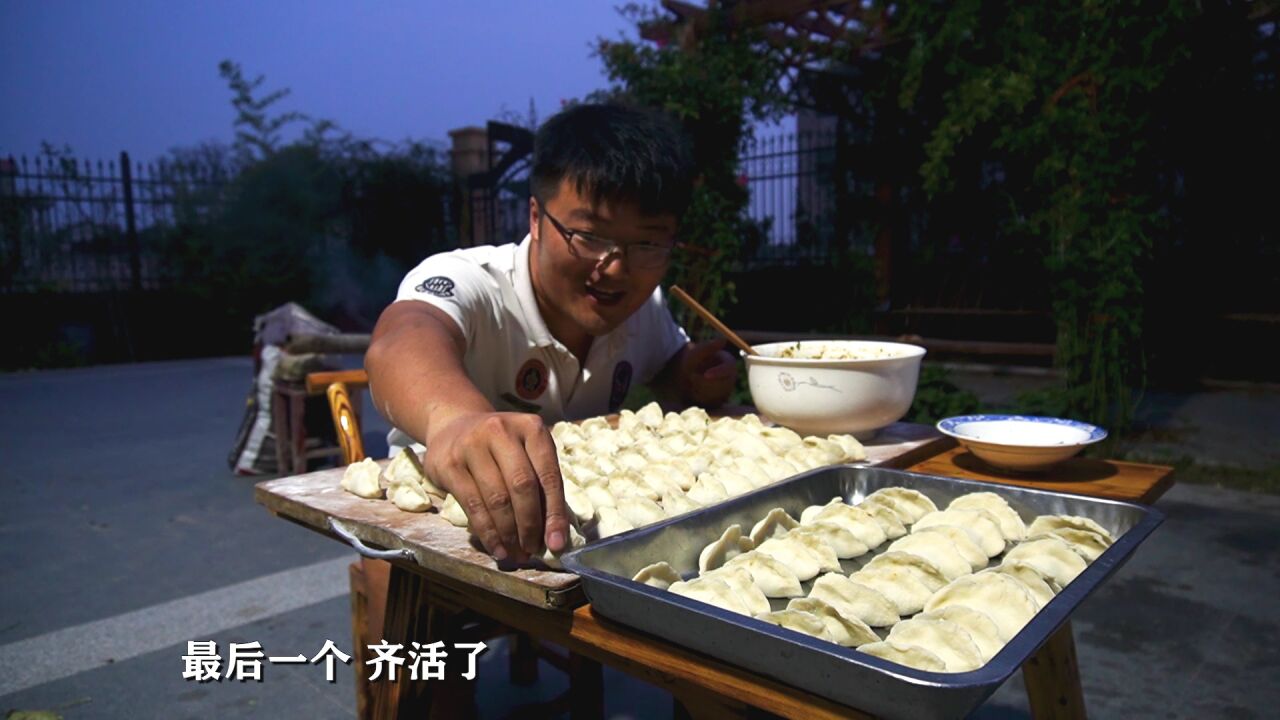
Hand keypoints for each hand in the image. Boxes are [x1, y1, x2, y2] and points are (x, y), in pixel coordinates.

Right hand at [422, 412, 570, 561]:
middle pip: (522, 486)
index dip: (555, 512)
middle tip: (532, 550)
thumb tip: (552, 534)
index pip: (548, 475)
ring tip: (516, 553)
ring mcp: (472, 445)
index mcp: (531, 427)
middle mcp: (501, 430)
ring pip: (497, 499)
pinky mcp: (449, 464)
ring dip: (509, 533)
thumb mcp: (524, 452)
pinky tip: (497, 548)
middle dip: (530, 525)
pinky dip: (488, 532)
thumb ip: (540, 484)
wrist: (453, 425)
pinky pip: (473, 505)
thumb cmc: (499, 447)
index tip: (557, 543)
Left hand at [679, 338, 737, 408]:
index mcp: (729, 363)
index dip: (718, 373)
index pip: (729, 369)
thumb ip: (709, 346)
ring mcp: (725, 390)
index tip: (705, 375)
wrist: (683, 373)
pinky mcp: (717, 401)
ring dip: (699, 389)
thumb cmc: (691, 360)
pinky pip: (709, 403)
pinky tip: (692, 390)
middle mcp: (730, 378)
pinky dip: (698, 398)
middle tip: (689, 377)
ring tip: (690, 380)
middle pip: (723, 386)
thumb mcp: (696, 352)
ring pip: (714, 395)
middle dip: (704, 383)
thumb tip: (723, 339)